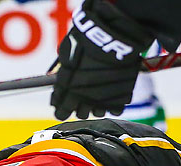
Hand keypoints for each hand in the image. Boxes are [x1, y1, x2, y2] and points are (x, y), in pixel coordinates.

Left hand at [50, 0, 151, 119]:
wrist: (110, 37)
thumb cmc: (85, 41)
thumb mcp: (66, 54)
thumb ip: (63, 72)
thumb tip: (60, 80)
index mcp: (68, 90)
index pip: (61, 111)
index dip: (61, 109)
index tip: (63, 106)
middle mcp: (84, 98)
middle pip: (80, 114)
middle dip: (79, 107)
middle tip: (82, 96)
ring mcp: (104, 99)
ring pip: (98, 113)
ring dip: (96, 105)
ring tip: (99, 92)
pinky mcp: (121, 97)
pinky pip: (116, 109)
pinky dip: (114, 104)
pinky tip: (113, 94)